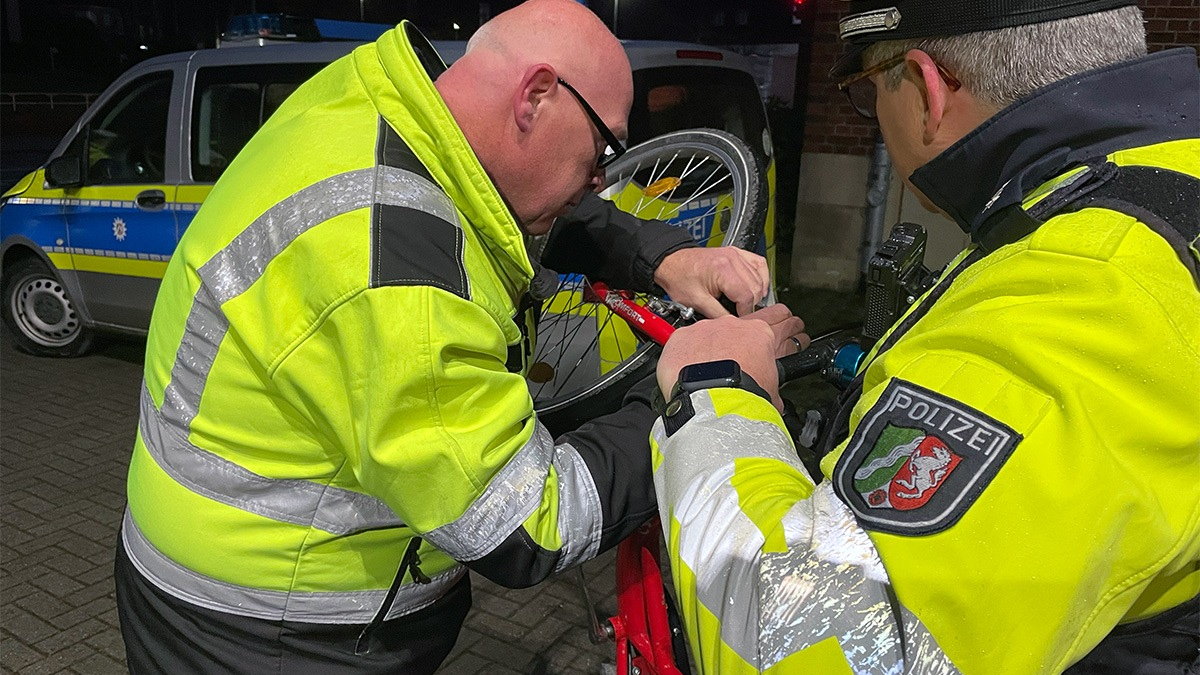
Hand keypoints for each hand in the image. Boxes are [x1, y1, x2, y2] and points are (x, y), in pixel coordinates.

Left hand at [653, 247, 769, 317]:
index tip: (740, 319)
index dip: (745, 312)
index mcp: (722, 269)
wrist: (671, 262)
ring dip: (757, 293)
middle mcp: (732, 259)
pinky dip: (761, 277)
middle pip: (756, 288)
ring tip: (745, 303)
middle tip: (740, 314)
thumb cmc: (679, 278)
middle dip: (750, 304)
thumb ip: (718, 314)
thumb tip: (733, 324)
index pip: (747, 296)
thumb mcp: (697, 302)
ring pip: (760, 277)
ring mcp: (736, 254)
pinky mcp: (737, 253)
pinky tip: (755, 287)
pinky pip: (759, 264)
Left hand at [657, 304, 808, 412]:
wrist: (712, 403)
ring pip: (711, 333)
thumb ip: (772, 384)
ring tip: (710, 369)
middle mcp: (734, 325)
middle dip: (747, 333)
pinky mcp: (682, 336)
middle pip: (744, 322)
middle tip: (746, 348)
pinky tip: (688, 368)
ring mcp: (706, 328)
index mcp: (761, 334)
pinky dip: (686, 353)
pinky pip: (685, 342)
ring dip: (713, 348)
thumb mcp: (772, 391)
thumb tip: (774, 400)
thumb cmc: (743, 397)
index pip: (780, 321)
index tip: (787, 330)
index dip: (786, 327)